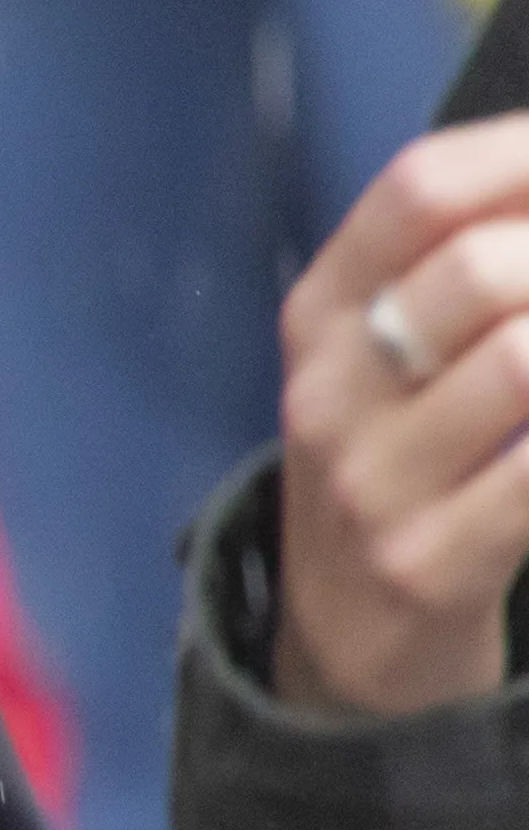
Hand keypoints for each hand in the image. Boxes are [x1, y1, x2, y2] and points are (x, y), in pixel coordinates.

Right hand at [271, 114, 528, 713]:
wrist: (345, 640)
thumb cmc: (398, 465)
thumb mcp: (385, 359)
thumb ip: (460, 266)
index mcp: (321, 313)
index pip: (419, 189)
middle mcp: (332, 389)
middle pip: (481, 270)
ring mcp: (374, 481)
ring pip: (522, 361)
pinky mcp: (431, 562)